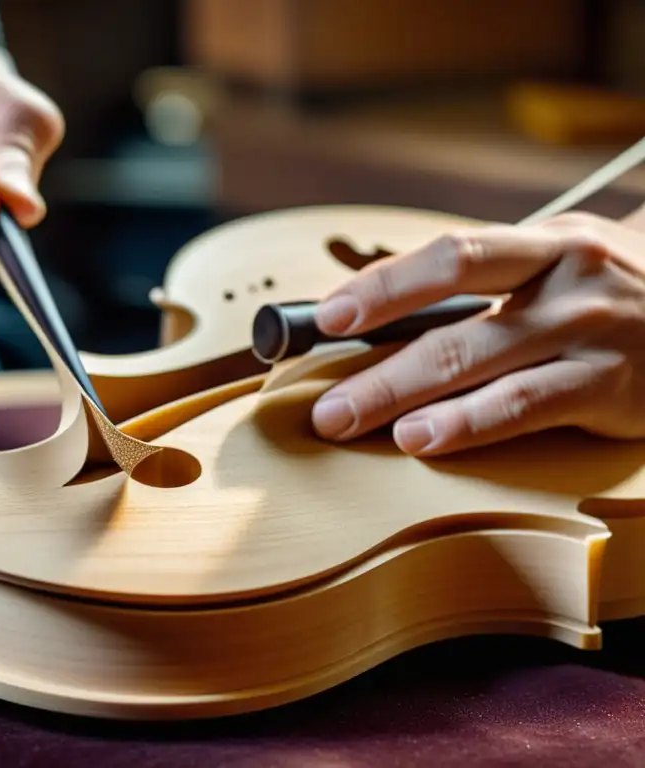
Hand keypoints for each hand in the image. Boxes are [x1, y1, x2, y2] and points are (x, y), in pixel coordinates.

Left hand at [309, 211, 644, 455]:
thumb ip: (484, 286)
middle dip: (378, 368)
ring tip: (349, 421)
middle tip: (323, 404)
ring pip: (480, 365)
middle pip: (454, 322)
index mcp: (546, 242)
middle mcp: (570, 279)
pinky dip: (468, 423)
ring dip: (403, 397)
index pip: (453, 255)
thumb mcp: (557, 265)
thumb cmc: (609, 292)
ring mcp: (594, 332)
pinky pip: (527, 405)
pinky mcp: (614, 385)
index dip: (385, 285)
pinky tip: (423, 439)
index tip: (328, 317)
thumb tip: (379, 313)